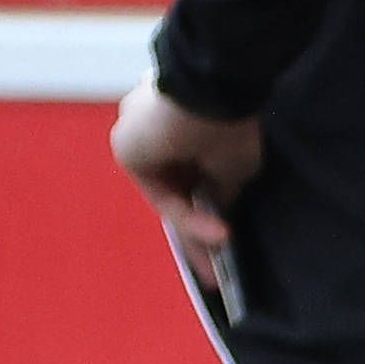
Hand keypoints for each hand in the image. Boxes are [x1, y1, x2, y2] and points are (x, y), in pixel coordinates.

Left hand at [112, 77, 261, 252]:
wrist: (207, 89)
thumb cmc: (229, 120)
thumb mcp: (236, 164)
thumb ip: (223, 189)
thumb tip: (219, 214)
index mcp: (184, 129)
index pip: (193, 178)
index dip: (210, 212)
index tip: (227, 242)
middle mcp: (158, 136)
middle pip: (178, 193)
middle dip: (197, 235)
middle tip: (213, 274)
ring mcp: (140, 143)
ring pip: (168, 197)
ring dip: (194, 232)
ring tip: (216, 265)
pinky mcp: (128, 152)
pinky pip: (160, 194)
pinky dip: (186, 216)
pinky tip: (218, 234)